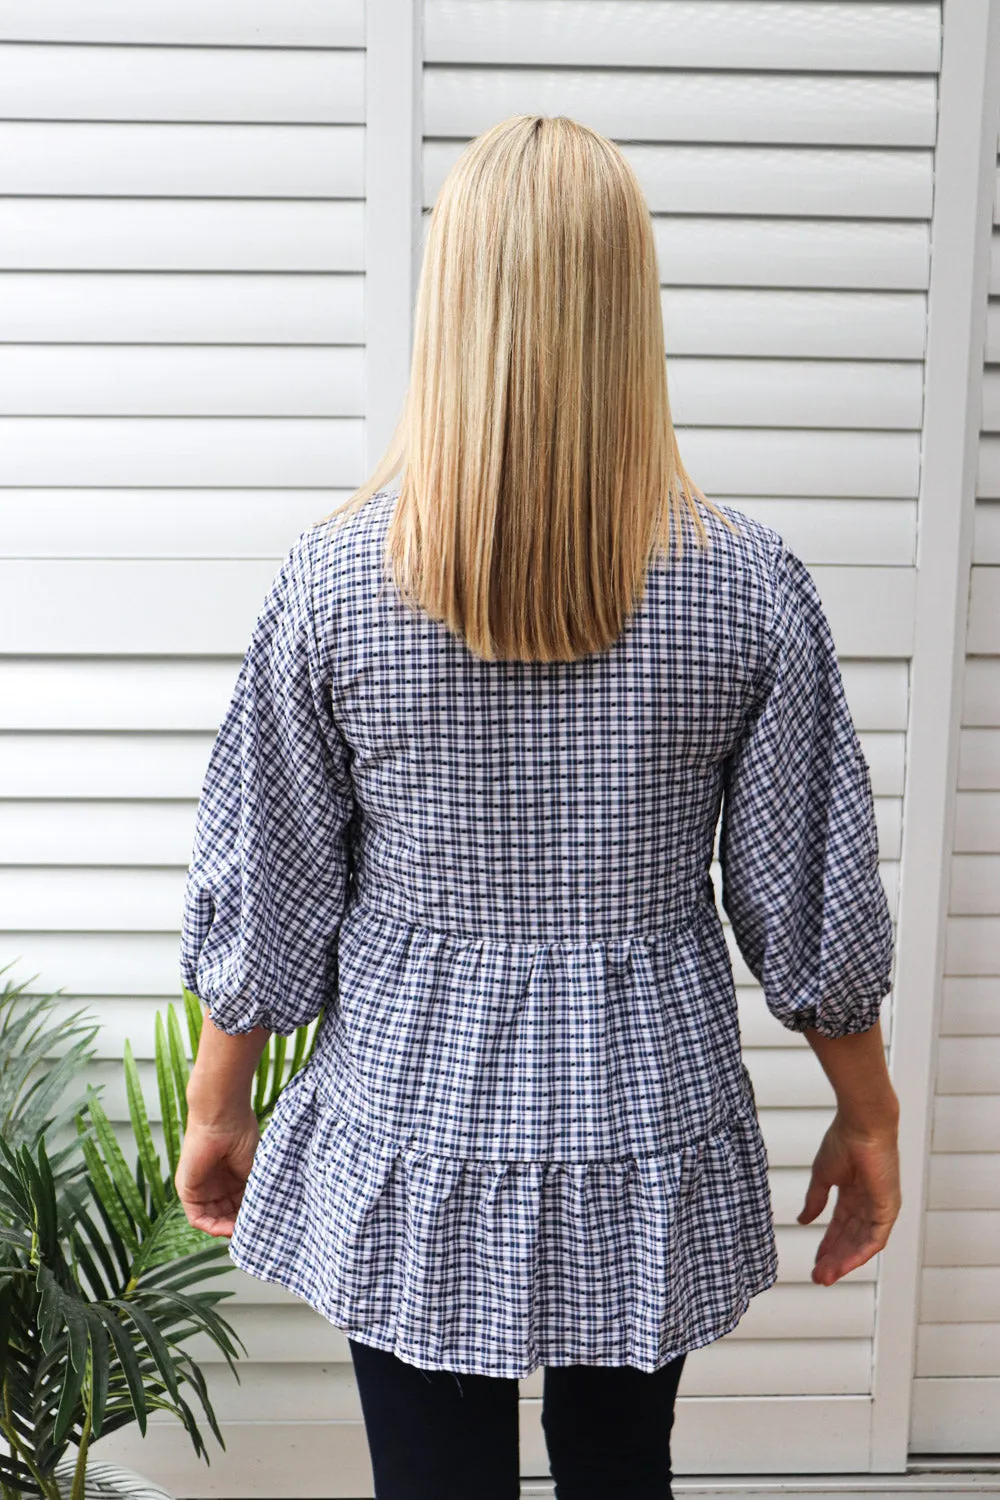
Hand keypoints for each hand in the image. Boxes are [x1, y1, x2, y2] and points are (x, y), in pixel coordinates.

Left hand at [174, 1106, 260, 1237]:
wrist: (223, 1119)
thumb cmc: (241, 1134)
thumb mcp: (254, 1169)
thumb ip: (254, 1192)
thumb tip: (264, 1216)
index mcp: (232, 1176)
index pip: (239, 1205)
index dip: (250, 1216)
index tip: (263, 1223)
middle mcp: (216, 1183)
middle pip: (226, 1215)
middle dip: (239, 1225)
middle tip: (253, 1231)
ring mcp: (201, 1187)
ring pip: (213, 1219)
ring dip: (227, 1229)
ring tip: (242, 1231)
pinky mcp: (187, 1190)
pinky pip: (197, 1218)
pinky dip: (212, 1227)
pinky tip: (227, 1228)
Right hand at [797, 1110, 900, 1284]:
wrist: (861, 1126)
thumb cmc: (843, 1141)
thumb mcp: (822, 1176)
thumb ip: (814, 1200)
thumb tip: (803, 1220)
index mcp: (853, 1192)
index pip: (840, 1226)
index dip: (827, 1244)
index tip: (814, 1262)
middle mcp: (868, 1203)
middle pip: (849, 1239)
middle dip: (833, 1258)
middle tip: (818, 1277)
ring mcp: (879, 1207)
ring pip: (861, 1243)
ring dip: (844, 1261)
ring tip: (826, 1276)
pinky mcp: (888, 1209)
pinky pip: (875, 1239)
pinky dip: (859, 1254)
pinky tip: (844, 1265)